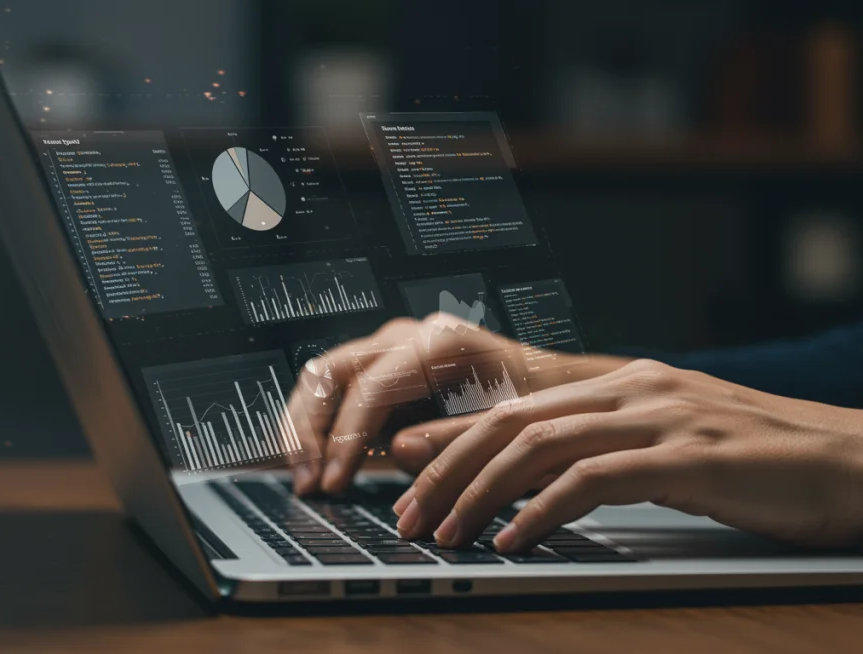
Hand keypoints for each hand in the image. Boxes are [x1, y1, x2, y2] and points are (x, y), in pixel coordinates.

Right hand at [284, 314, 626, 492]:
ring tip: (308, 481)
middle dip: (310, 431)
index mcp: (438, 342)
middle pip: (330, 373)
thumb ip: (447, 439)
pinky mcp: (386, 372)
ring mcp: (393, 350)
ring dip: (306, 430)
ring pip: (323, 379)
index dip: (344, 438)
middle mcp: (409, 337)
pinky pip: (337, 392)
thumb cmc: (538, 407)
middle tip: (309, 484)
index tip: (334, 482)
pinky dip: (321, 429)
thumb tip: (391, 453)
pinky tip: (320, 468)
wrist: (557, 394)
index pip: (368, 387)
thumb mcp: (501, 427)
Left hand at [390, 359, 862, 552]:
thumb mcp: (684, 446)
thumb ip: (622, 452)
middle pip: (512, 422)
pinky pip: (590, 483)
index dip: (453, 435)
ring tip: (440, 534)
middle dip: (445, 469)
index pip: (519, 405)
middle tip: (404, 513)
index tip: (404, 463)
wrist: (861, 460)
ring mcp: (659, 418)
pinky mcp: (685, 458)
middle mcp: (634, 389)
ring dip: (477, 494)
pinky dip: (540, 513)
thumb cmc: (774, 465)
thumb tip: (558, 484)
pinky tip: (511, 543)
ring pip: (537, 446)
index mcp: (629, 384)